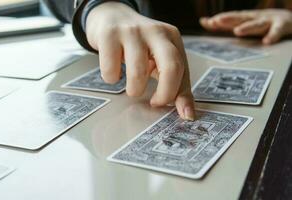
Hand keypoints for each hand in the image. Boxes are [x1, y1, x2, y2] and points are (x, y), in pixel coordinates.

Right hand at [86, 2, 194, 119]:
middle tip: (155, 103)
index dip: (179, 94)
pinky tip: (114, 70)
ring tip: (131, 86)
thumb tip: (187, 113)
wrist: (111, 16)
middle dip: (165, 94)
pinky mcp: (109, 35)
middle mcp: (155, 31)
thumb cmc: (139, 44)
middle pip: (170, 66)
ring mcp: (131, 31)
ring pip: (138, 73)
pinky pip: (111, 70)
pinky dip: (111, 78)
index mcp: (171, 37)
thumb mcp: (160, 59)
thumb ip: (176, 84)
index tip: (175, 110)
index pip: (182, 68)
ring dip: (134, 89)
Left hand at [200, 9, 291, 44]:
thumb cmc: (262, 21)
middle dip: (228, 19)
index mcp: (244, 18)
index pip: (229, 18)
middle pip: (239, 18)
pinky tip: (267, 41)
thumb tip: (204, 21)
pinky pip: (276, 31)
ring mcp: (267, 21)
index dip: (219, 20)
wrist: (289, 19)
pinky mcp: (281, 25)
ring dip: (246, 27)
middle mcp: (254, 18)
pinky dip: (272, 36)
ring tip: (238, 31)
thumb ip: (224, 23)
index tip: (207, 22)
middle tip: (217, 21)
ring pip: (256, 24)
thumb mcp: (242, 21)